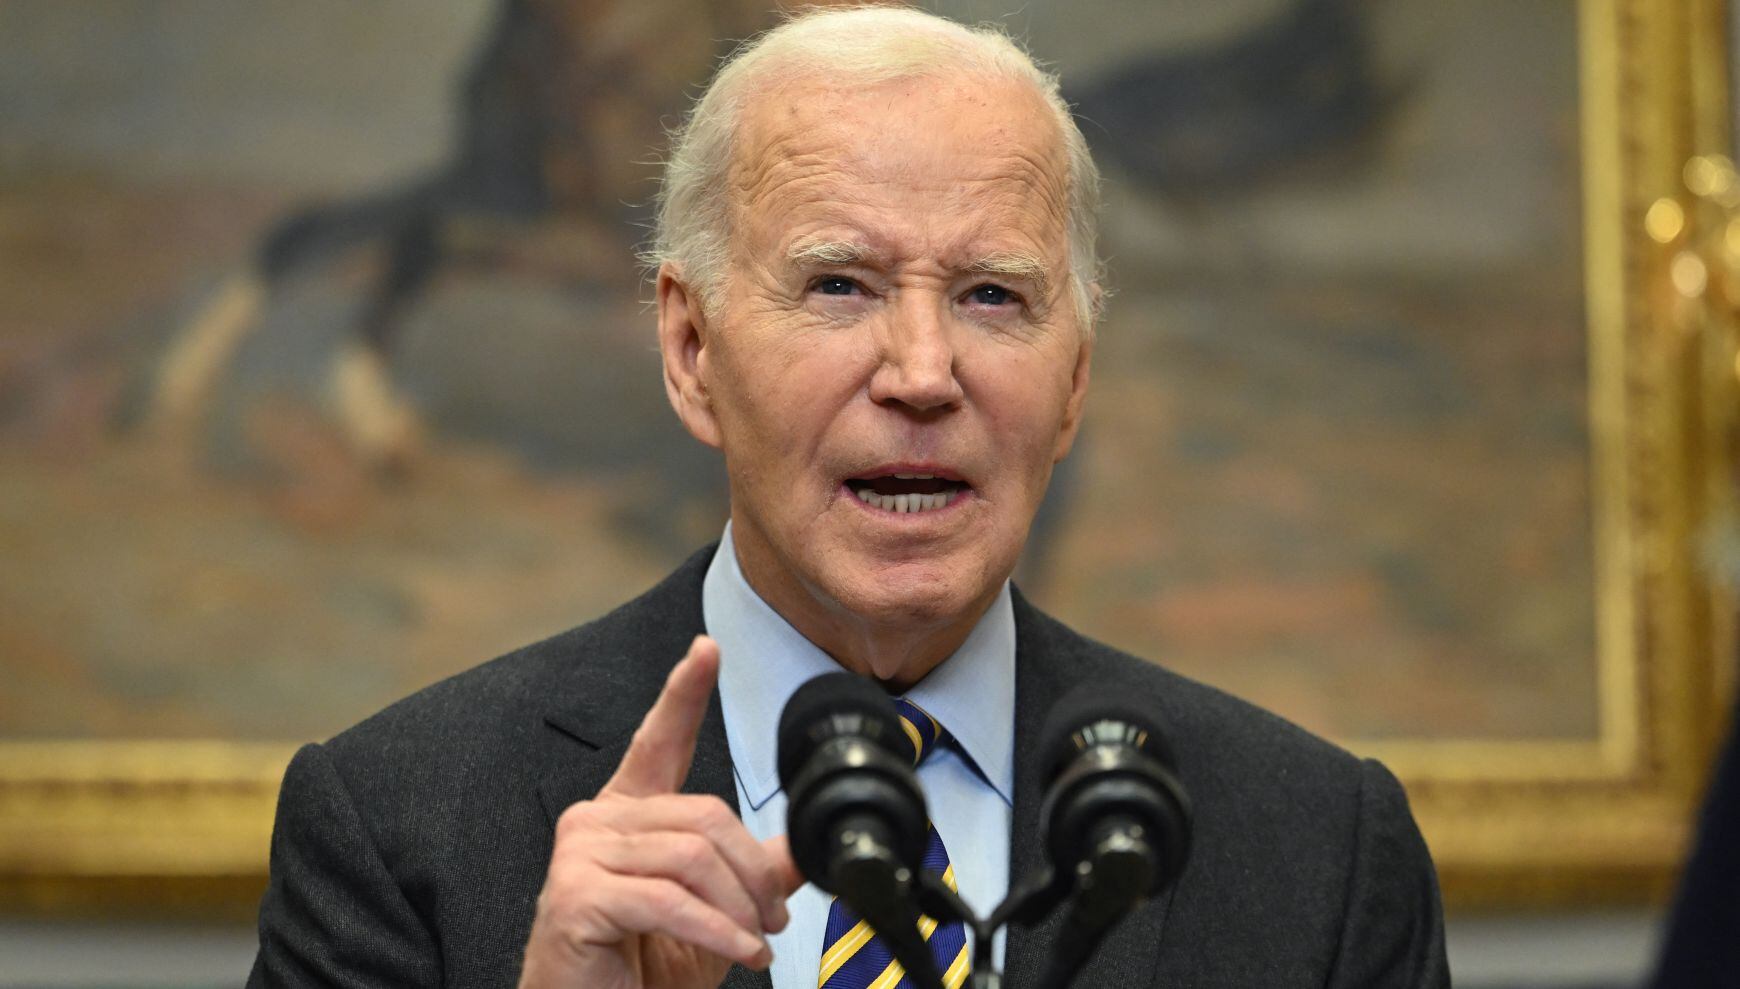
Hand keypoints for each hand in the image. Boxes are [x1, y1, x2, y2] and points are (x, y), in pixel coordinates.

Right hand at [519, 635, 803, 988]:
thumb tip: (803, 846)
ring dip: (739, 908)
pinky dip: (717, 930)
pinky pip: (669, 899)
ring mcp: (580, 854)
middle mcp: (597, 821)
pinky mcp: (576, 896)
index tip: (707, 650)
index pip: (658, 740)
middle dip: (752, 872)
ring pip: (691, 856)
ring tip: (755, 943)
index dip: (684, 693)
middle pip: (703, 815)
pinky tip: (739, 954)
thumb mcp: (713, 915)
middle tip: (774, 920)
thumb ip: (751, 874)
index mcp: (626, 814)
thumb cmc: (638, 972)